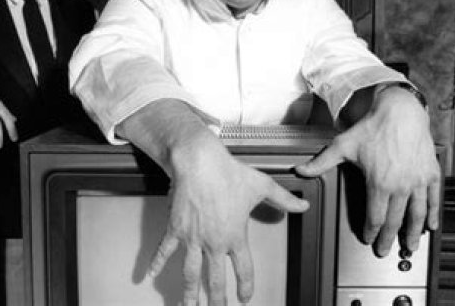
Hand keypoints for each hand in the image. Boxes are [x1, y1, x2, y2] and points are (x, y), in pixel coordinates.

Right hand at [147, 138, 308, 304]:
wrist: (200, 163)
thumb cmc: (230, 173)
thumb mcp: (262, 186)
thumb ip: (284, 199)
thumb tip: (304, 204)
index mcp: (235, 236)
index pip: (244, 270)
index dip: (246, 287)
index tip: (244, 298)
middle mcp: (214, 242)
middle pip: (215, 280)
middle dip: (216, 300)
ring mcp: (193, 238)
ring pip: (190, 274)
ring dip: (189, 294)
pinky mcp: (176, 228)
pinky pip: (165, 250)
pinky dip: (157, 263)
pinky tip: (150, 275)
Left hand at [296, 85, 439, 255]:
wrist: (400, 111)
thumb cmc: (373, 128)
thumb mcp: (343, 145)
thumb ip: (321, 162)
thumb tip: (301, 170)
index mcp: (379, 184)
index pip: (375, 218)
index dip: (371, 232)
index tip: (369, 239)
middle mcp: (400, 186)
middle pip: (395, 221)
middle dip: (389, 239)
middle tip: (386, 250)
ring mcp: (417, 181)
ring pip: (416, 215)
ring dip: (413, 233)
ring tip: (411, 246)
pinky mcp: (431, 174)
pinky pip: (433, 199)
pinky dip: (433, 214)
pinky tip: (432, 225)